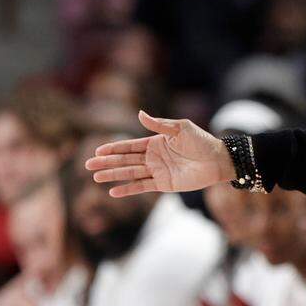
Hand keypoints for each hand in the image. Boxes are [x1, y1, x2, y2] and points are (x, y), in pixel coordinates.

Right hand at [85, 110, 234, 197]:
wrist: (218, 160)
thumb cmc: (201, 141)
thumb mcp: (180, 128)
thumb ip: (159, 124)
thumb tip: (139, 113)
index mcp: (156, 142)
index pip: (130, 145)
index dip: (114, 148)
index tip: (97, 150)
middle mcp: (154, 157)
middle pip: (126, 160)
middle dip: (107, 162)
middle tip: (88, 165)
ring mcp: (157, 171)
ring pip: (130, 173)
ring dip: (113, 175)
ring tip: (96, 178)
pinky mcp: (164, 184)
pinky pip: (142, 186)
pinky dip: (128, 189)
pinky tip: (114, 191)